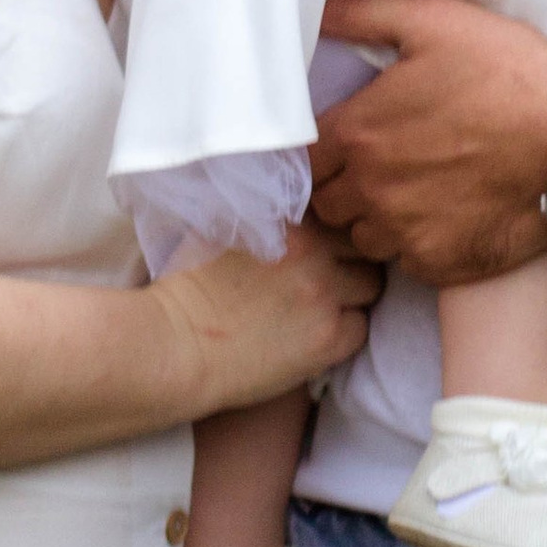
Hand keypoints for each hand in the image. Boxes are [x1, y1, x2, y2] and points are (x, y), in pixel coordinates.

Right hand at [150, 220, 379, 417]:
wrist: (175, 344)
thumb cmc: (185, 286)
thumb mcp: (221, 226)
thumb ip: (261, 210)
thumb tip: (282, 202)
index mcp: (288, 218)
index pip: (340, 213)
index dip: (334, 232)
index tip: (326, 247)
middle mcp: (314, 250)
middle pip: (363, 247)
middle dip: (352, 260)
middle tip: (332, 279)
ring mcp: (324, 294)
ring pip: (371, 286)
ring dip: (354, 296)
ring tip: (326, 308)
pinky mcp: (328, 338)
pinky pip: (360, 330)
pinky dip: (345, 333)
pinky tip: (318, 336)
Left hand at [310, 0, 546, 284]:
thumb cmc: (506, 73)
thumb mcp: (433, 21)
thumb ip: (361, 13)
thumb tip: (310, 4)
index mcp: (360, 133)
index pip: (307, 158)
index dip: (327, 148)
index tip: (355, 139)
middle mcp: (371, 190)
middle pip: (327, 202)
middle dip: (346, 184)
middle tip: (384, 164)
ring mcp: (404, 232)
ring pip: (362, 236)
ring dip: (376, 218)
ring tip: (414, 192)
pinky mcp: (439, 262)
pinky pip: (404, 261)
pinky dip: (415, 242)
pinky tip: (444, 214)